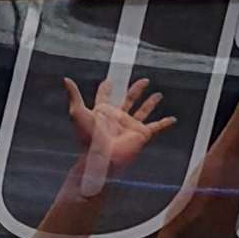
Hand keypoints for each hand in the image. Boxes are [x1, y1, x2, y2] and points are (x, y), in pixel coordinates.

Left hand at [56, 73, 172, 199]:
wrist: (102, 158)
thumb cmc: (88, 138)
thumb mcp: (77, 113)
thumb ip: (74, 95)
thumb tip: (66, 79)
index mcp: (102, 112)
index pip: (105, 96)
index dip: (106, 88)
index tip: (109, 81)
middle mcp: (117, 118)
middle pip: (128, 99)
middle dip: (135, 89)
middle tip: (143, 80)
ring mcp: (130, 126)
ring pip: (143, 111)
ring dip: (150, 102)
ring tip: (159, 94)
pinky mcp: (141, 134)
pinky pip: (156, 127)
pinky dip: (165, 123)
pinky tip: (173, 119)